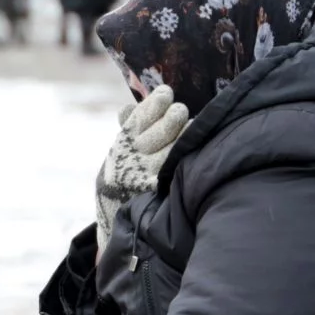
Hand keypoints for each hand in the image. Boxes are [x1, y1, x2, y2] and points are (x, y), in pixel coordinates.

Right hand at [95, 84, 188, 248]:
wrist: (114, 221)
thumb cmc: (122, 179)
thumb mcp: (118, 155)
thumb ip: (128, 130)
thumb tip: (128, 106)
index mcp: (122, 146)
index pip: (140, 118)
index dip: (154, 103)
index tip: (166, 93)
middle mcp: (133, 160)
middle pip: (161, 131)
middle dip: (174, 117)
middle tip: (181, 110)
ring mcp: (146, 177)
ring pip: (174, 149)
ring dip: (187, 134)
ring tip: (197, 125)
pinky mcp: (159, 194)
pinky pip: (177, 171)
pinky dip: (188, 159)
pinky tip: (199, 150)